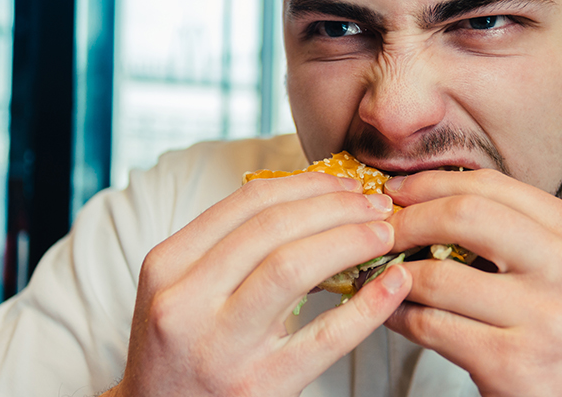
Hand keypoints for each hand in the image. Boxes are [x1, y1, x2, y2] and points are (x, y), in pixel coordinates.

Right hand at [106, 171, 412, 396]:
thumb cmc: (180, 350)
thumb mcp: (181, 289)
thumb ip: (229, 247)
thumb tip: (312, 201)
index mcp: (168, 265)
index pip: (247, 202)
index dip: (307, 184)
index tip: (344, 183)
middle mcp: (186, 301)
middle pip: (274, 227)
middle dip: (336, 206)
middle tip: (375, 204)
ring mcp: (222, 345)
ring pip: (293, 267)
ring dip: (350, 240)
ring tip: (384, 234)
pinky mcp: (260, 385)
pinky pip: (326, 336)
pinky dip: (368, 305)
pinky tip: (393, 285)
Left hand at [384, 169, 561, 396]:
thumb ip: (529, 234)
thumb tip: (441, 203)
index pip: (494, 186)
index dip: (435, 183)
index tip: (400, 192)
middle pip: (465, 214)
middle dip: (409, 219)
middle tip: (382, 230)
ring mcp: (546, 317)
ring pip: (439, 275)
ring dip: (396, 275)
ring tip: (382, 277)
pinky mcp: (513, 363)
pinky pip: (433, 326)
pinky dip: (401, 317)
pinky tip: (395, 315)